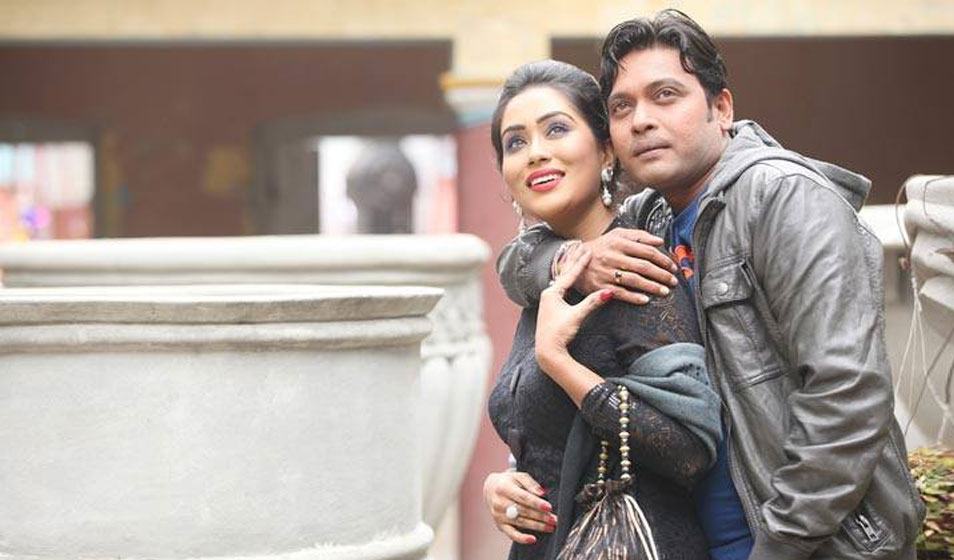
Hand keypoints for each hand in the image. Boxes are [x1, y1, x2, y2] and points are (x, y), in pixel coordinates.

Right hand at [483, 471, 556, 544]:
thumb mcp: (519, 476)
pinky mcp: (499, 525)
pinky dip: (522, 538)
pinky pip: (511, 534)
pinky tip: (533, 539)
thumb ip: (531, 484)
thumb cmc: (508, 482)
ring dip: (537, 526)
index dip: (536, 503)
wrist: (490, 489)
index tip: (549, 507)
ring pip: (520, 522)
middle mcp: (499, 502)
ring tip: (550, 527)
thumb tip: (542, 493)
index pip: (523, 497)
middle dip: (540, 516)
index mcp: (504, 488)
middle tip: (554, 519)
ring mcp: (498, 515)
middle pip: (523, 511)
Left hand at [536, 244, 613, 366]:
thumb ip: (592, 302)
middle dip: (574, 261)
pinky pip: (561, 289)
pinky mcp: (551, 308)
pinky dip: (568, 281)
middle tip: (581, 247)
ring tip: (576, 257)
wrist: (548, 350)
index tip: (589, 250)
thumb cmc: (559, 332)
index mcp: (552, 293)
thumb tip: (609, 291)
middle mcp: (548, 294)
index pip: (570, 274)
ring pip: (562, 281)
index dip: (581, 262)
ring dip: (570, 269)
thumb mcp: (577, 316)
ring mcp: (548, 301)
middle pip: (564, 274)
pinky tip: (570, 279)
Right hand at [556, 229, 678, 304]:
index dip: (663, 260)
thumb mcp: (617, 235)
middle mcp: (612, 257)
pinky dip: (634, 297)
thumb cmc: (600, 247)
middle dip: (662, 275)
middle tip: (673, 281)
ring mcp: (606, 272)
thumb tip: (659, 242)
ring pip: (634, 280)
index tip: (672, 267)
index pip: (647, 251)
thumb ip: (639, 236)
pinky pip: (620, 293)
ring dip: (652, 287)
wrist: (573, 260)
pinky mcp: (600, 286)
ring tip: (664, 291)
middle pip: (643, 267)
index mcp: (618, 242)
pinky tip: (645, 299)